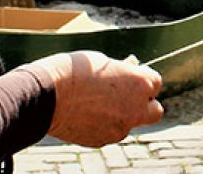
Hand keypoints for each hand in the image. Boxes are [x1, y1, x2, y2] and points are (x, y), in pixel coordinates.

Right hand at [30, 51, 163, 145]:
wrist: (47, 96)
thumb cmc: (73, 71)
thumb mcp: (102, 61)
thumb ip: (122, 70)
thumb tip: (130, 69)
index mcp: (139, 84)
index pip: (155, 83)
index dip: (143, 79)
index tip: (131, 77)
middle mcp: (135, 109)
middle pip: (155, 111)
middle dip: (144, 104)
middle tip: (126, 96)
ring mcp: (120, 128)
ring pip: (130, 123)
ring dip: (121, 115)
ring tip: (96, 103)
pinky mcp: (103, 140)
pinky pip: (110, 132)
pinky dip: (104, 125)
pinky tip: (86, 114)